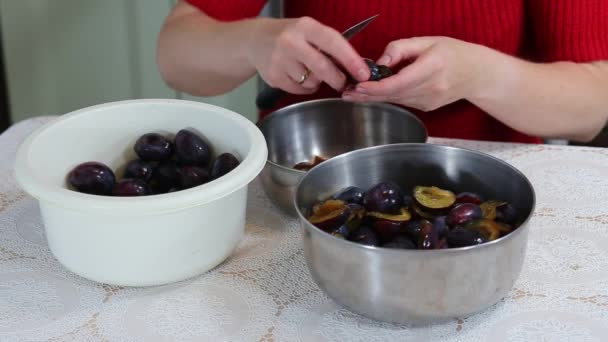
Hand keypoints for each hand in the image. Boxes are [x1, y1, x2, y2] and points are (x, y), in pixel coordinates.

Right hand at [249, 17, 369, 94]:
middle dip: (337, 79)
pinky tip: (297, 76)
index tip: (363, 73)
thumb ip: (329, 46)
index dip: (351, 59)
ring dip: (316, 82)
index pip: (333, 43)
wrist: (256, 40)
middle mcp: (291, 42)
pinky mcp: (274, 76)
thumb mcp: (308, 31)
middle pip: (322, 68)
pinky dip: (303, 87)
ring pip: (312, 82)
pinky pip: (299, 90)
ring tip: (308, 71)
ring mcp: (280, 60)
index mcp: (305, 27)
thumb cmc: (290, 36)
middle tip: (342, 82)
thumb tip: (355, 67)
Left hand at [342, 37, 490, 110]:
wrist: (477, 74)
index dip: (376, 87)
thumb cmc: (454, 54)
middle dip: (367, 94)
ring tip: (352, 94)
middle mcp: (431, 88)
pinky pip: (402, 102)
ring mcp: (429, 101)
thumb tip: (379, 63)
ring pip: (395, 101)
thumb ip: (400, 49)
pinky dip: (386, 98)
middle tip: (346, 92)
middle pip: (393, 95)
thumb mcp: (428, 41)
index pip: (399, 82)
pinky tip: (371, 94)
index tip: (359, 86)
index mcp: (433, 67)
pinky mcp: (426, 108)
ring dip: (373, 98)